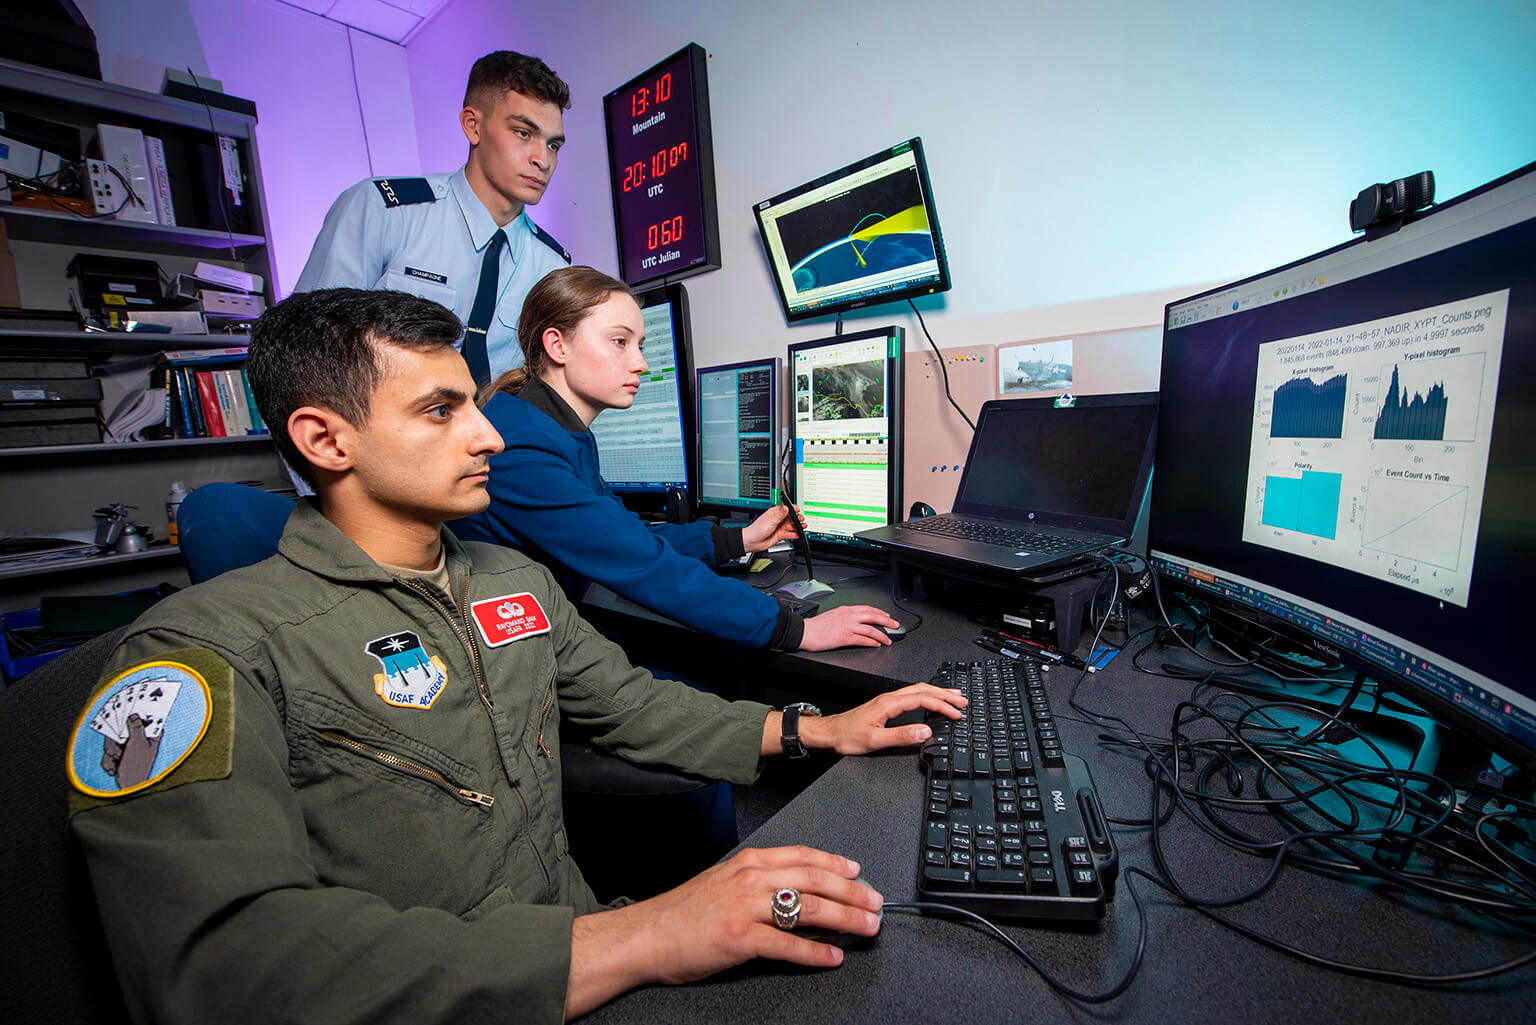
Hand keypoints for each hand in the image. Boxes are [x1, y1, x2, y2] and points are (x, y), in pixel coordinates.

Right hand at [566, 847, 880, 1014]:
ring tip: (867, 929)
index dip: (837, 865)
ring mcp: (746, 907)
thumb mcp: (724, 880)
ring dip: (845, 920)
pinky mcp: (740, 938)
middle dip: (853, 894)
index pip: (804, 856)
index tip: (859, 874)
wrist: (647, 934)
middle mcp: (751, 879)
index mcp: (749, 861)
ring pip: (809, 909)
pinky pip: (787, 944)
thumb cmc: (685, 911)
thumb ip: (759, 880)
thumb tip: (799, 890)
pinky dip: (815, 953)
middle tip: (877, 905)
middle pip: (816, 881)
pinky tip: (832, 958)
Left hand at [740, 504, 803, 551]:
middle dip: (797, 518)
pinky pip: (790, 534)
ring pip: (791, 526)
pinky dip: (795, 534)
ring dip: (798, 526)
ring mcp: (779, 527)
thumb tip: (786, 507)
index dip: (793, 509)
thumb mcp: (770, 520)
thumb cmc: (757, 530)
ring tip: (802, 527)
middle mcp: (778, 520)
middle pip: (791, 517)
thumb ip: (780, 514)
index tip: (798, 511)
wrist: (753, 542)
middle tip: (801, 520)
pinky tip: (798, 534)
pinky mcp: (780, 535)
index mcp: (775, 513)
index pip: (786, 509)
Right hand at [798, 605, 899, 650]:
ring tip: (888, 640)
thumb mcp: (832, 615)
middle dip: (886, 621)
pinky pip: (863, 639)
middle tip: (895, 625)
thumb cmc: (815, 627)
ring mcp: (847, 626)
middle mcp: (847, 616)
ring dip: (882, 635)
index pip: (867, 609)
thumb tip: (856, 622)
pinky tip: (877, 644)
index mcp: (845, 610)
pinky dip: (872, 642)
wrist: (804, 632)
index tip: (886, 616)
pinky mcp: (844, 637)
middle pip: (872, 616)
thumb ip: (845, 617)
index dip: (879, 612)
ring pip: (871, 628)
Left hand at [800, 682, 967, 754]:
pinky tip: (930, 700)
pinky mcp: (885, 705)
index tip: (956, 713)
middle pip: (923, 690)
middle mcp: (889, 698)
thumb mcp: (875, 740)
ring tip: (953, 697)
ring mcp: (887, 700)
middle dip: (945, 694)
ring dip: (937, 693)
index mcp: (888, 704)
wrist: (830, 733)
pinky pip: (911, 695)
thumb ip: (901, 736)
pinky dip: (926, 696)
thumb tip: (925, 732)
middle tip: (962, 700)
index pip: (922, 700)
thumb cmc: (847, 736)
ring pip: (917, 690)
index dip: (942, 705)